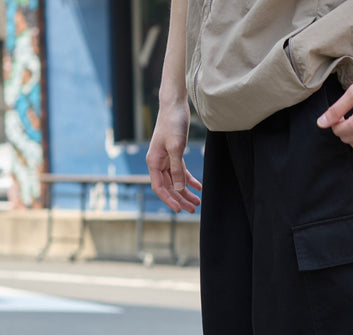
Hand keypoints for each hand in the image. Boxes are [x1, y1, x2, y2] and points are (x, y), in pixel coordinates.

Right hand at [146, 98, 201, 212]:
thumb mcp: (176, 147)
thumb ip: (177, 169)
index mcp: (153, 162)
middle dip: (181, 199)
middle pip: (169, 187)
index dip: (169, 200)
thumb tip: (179, 189)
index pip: (159, 188)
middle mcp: (158, 163)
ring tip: (197, 202)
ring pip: (176, 181)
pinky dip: (189, 180)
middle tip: (193, 210)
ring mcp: (166, 159)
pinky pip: (181, 172)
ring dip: (186, 192)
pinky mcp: (174, 154)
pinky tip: (198, 187)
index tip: (180, 209)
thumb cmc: (172, 123)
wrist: (175, 106)